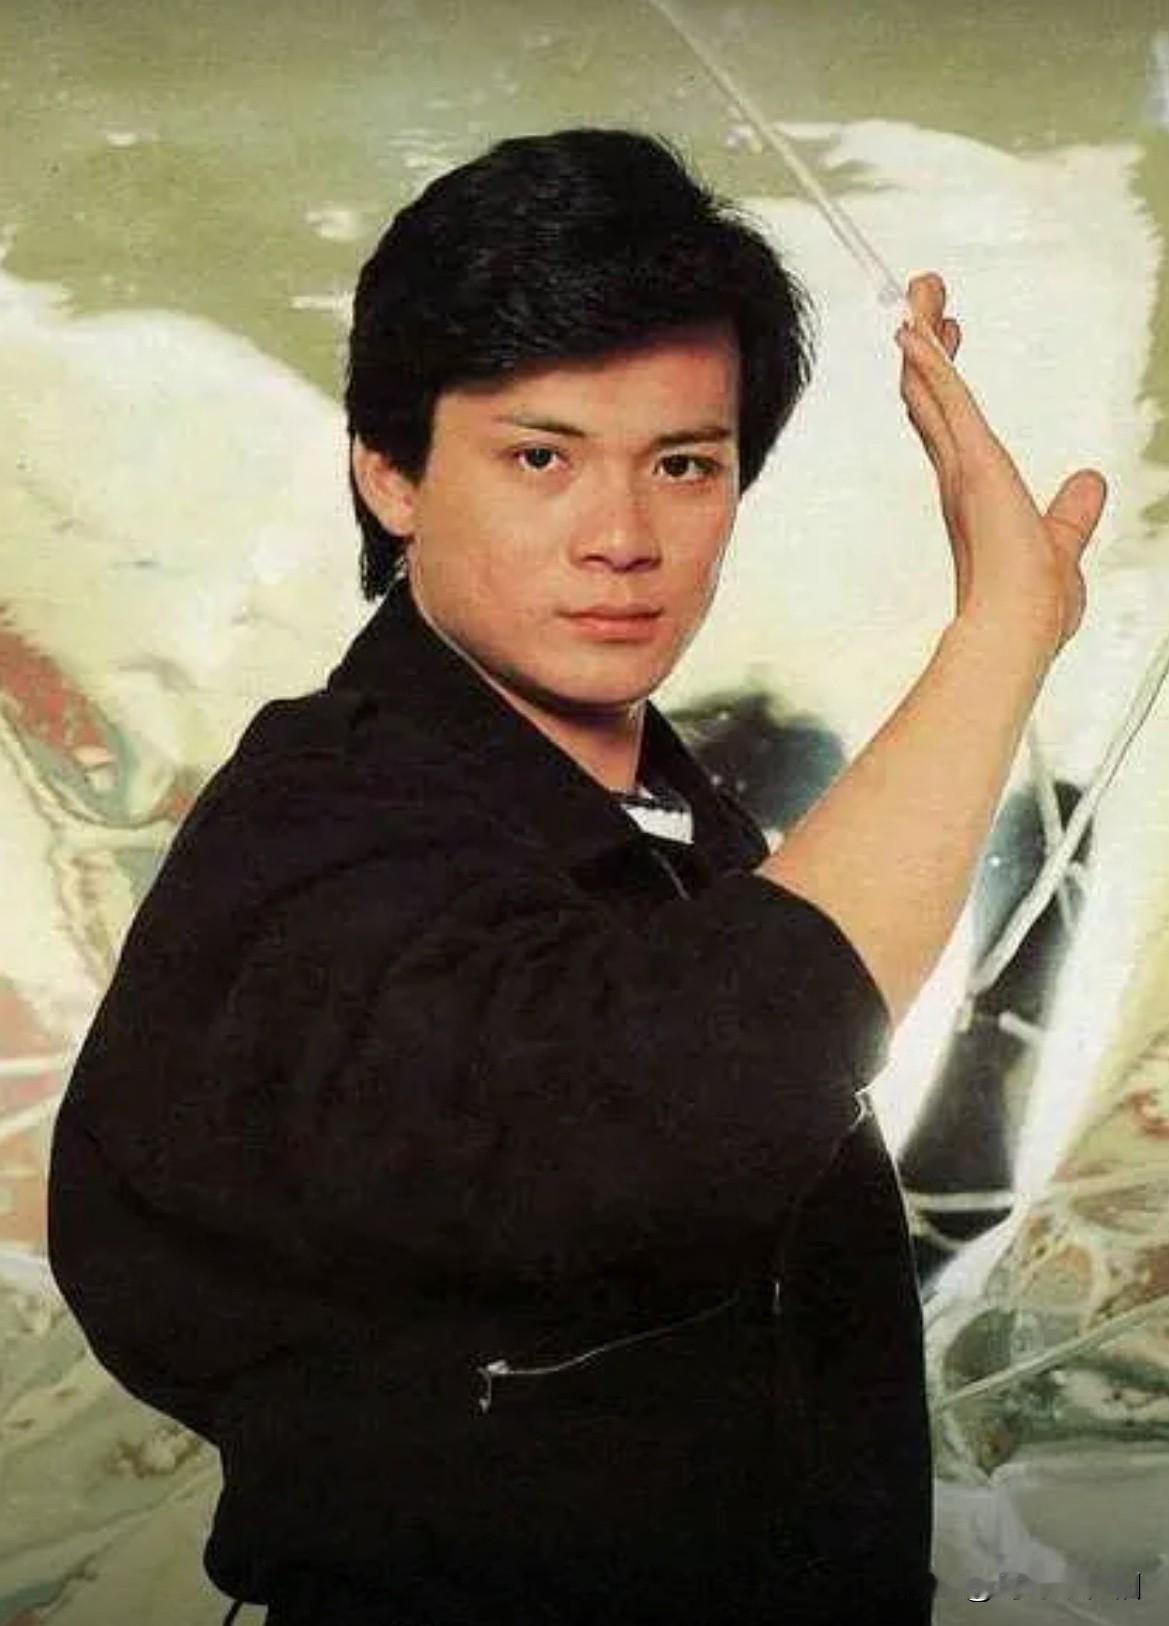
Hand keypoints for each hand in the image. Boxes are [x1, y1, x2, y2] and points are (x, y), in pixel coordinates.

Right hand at [897, 272, 1106, 657]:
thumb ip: (1072, 513)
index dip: (942, 382)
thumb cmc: (1034, 607)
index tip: (939, 341)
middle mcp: (959, 477)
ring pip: (937, 391)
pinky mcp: (972, 463)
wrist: (1020, 629)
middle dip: (927, 347)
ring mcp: (962, 468)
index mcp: (975, 494)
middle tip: (921, 297)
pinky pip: (949, 403)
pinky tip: (916, 333)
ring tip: (919, 294)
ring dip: (926, 340)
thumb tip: (1091, 483)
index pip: (952, 424)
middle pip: (934, 398)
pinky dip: (932, 366)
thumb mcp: (1063, 544)